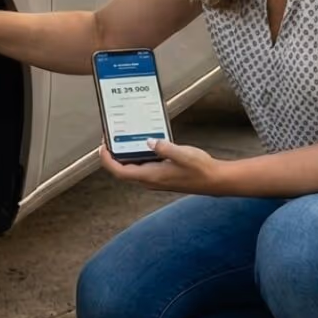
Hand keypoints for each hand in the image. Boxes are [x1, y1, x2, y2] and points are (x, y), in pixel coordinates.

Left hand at [101, 140, 221, 193]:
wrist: (215, 180)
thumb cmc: (200, 169)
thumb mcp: (183, 154)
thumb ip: (165, 148)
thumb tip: (149, 142)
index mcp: (151, 176)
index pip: (120, 172)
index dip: (107, 161)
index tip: (102, 147)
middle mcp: (150, 180)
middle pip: (123, 170)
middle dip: (113, 155)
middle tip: (110, 137)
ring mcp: (156, 179)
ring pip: (133, 169)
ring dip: (126, 155)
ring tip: (124, 137)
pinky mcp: (162, 176)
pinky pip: (143, 167)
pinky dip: (138, 156)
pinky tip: (144, 143)